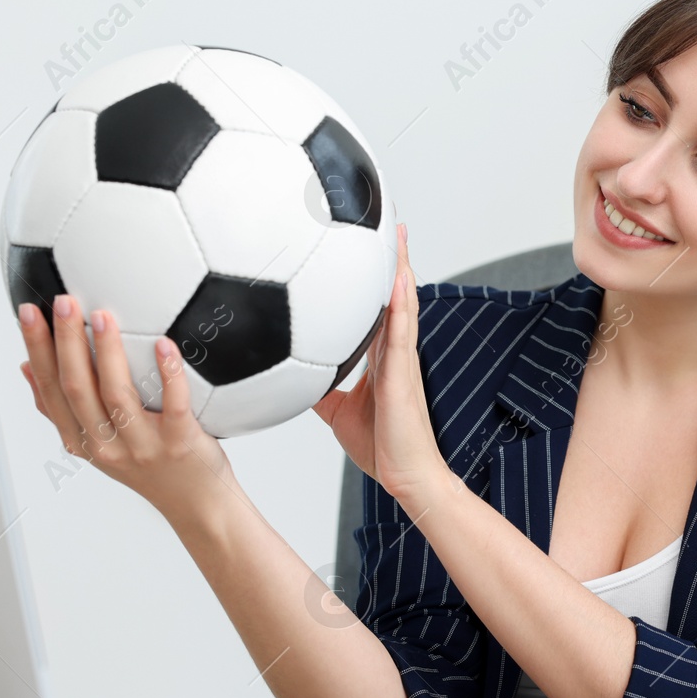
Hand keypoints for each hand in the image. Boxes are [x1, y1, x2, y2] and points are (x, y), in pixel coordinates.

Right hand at [17, 292, 236, 522]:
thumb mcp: (97, 446)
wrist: (197, 505)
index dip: (37, 350)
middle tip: (63, 301)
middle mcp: (107, 446)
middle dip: (64, 342)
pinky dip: (168, 373)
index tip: (28, 312)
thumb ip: (63, 411)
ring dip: (107, 351)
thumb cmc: (150, 466)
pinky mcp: (180, 444)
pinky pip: (173, 405)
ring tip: (102, 315)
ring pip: (116, 394)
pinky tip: (164, 344)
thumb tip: (27, 366)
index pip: (51, 390)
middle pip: (76, 388)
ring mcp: (143, 446)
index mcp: (82, 441)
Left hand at [312, 222, 447, 505]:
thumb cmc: (381, 448)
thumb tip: (291, 377)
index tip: (370, 246)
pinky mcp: (403, 373)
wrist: (404, 476)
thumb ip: (320, 390)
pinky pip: (402, 330)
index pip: (378, 307)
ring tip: (396, 234)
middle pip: (395, 295)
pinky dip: (400, 303)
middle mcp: (394, 352)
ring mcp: (402, 360)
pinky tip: (397, 278)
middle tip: (388, 221)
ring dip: (400, 268)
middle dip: (393, 259)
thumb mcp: (337, 412)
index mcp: (381, 358)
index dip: (376, 277)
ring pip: (402, 303)